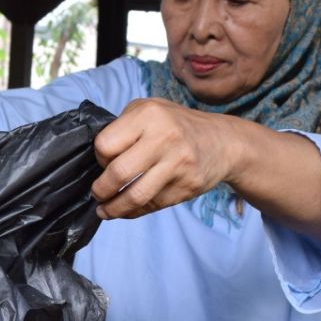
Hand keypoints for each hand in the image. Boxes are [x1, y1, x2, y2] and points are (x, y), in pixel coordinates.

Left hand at [91, 98, 238, 219]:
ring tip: (105, 210)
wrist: (223, 142)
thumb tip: (97, 156)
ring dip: (113, 208)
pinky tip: (125, 210)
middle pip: (117, 173)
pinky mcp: (186, 187)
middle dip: (100, 189)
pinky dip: (133, 212)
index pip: (105, 145)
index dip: (99, 157)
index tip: (103, 162)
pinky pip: (151, 206)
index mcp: (149, 115)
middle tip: (97, 193)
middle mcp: (164, 138)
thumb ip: (123, 125)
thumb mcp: (150, 108)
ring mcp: (178, 164)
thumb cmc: (177, 125)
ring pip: (134, 197)